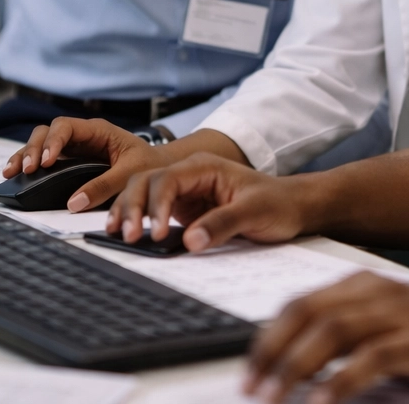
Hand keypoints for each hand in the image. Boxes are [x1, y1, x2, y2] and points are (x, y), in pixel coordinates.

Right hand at [1, 118, 165, 210]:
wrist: (158, 169)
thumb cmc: (149, 165)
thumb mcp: (130, 174)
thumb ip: (104, 186)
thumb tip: (74, 202)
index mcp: (98, 130)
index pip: (66, 126)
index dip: (53, 142)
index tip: (47, 161)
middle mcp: (82, 135)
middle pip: (47, 132)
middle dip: (33, 148)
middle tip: (26, 169)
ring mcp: (73, 147)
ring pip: (41, 142)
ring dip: (25, 155)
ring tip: (12, 171)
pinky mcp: (69, 161)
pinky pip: (44, 158)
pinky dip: (30, 164)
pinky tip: (16, 174)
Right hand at [107, 154, 308, 250]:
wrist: (291, 207)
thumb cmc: (277, 204)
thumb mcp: (254, 212)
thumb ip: (222, 224)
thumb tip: (189, 241)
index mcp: (205, 167)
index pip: (168, 179)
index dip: (157, 204)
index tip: (158, 231)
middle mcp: (189, 175)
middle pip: (147, 182)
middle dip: (132, 206)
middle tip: (128, 235)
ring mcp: (184, 191)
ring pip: (144, 193)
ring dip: (128, 211)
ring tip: (117, 234)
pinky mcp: (183, 208)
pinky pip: (154, 211)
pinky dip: (138, 220)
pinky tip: (125, 233)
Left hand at [244, 273, 408, 403]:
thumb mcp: (387, 332)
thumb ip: (348, 337)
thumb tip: (294, 364)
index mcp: (362, 287)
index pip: (299, 305)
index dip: (267, 337)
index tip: (249, 370)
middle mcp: (377, 293)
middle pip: (306, 315)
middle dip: (271, 353)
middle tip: (251, 386)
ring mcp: (400, 314)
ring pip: (331, 333)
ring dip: (296, 368)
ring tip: (274, 398)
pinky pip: (370, 359)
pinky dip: (340, 382)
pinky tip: (321, 403)